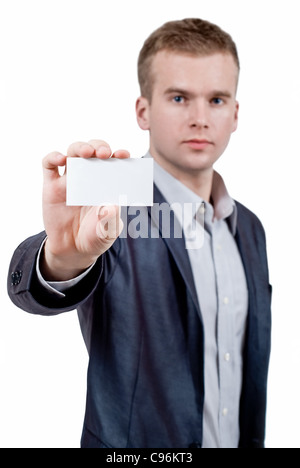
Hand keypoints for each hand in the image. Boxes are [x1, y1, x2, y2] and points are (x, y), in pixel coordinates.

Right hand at [41, 139, 129, 280]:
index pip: (114, 162)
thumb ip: (111, 220)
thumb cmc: (95, 237)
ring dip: (80, 147)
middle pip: (93, 150)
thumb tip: (111, 206)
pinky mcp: (52, 186)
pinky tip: (60, 159)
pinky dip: (53, 157)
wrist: (73, 250)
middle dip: (100, 146)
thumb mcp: (108, 232)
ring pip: (73, 152)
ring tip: (87, 153)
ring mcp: (70, 180)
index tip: (124, 155)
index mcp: (107, 183)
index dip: (119, 155)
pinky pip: (49, 165)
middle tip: (104, 153)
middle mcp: (90, 177)